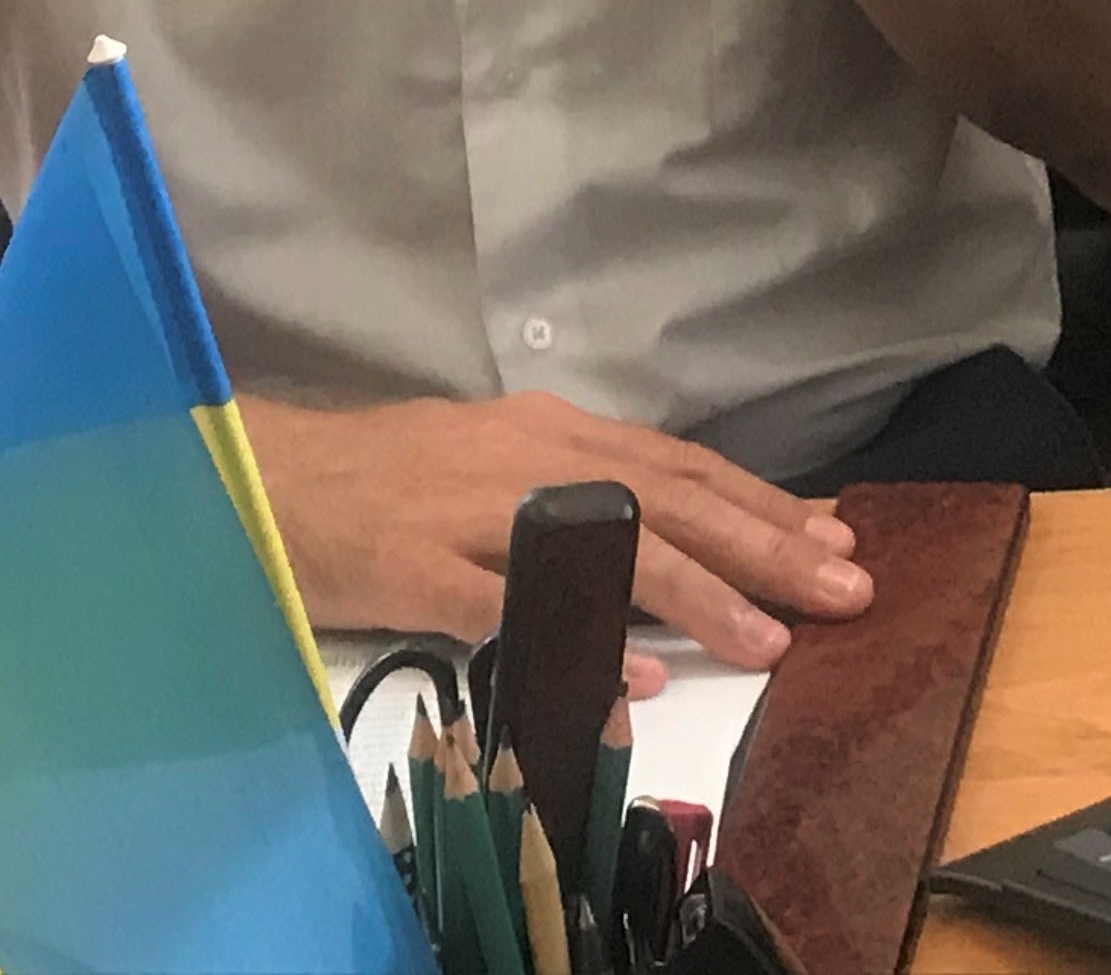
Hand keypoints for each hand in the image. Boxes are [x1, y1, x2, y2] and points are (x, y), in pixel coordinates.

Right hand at [239, 388, 871, 689]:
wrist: (266, 473)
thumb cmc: (386, 475)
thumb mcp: (497, 461)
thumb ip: (580, 491)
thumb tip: (672, 529)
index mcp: (555, 432)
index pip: (683, 467)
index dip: (762, 502)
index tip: (835, 536)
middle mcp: (533, 458)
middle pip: (672, 504)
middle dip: (766, 547)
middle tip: (844, 588)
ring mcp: (478, 512)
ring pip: (610, 550)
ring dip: (698, 597)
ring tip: (767, 641)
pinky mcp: (423, 567)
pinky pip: (514, 607)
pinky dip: (577, 639)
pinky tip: (631, 679)